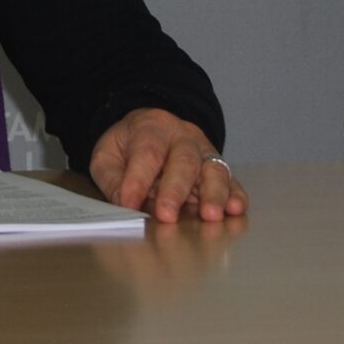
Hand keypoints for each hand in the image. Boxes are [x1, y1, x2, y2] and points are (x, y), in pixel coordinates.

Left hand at [89, 107, 247, 223]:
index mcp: (152, 128)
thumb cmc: (129, 146)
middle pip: (183, 161)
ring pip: (214, 170)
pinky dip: (235, 196)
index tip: (129, 204)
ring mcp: (205, 152)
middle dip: (175, 191)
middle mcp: (183, 138)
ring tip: (210, 215)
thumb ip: (112, 178)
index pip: (147, 153)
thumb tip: (123, 203)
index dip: (138, 180)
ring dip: (213, 195)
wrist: (152, 130)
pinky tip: (234, 209)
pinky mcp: (219, 168)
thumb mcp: (108, 154)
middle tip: (167, 216)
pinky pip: (231, 180)